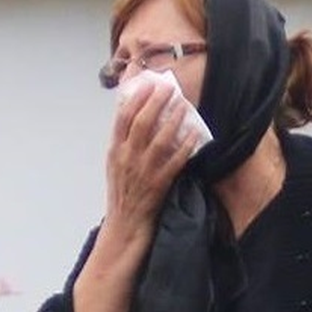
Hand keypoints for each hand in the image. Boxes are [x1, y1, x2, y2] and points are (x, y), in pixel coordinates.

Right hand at [104, 80, 199, 242]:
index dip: (136, 99)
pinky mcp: (158, 184)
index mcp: (115, 152)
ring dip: (173, 120)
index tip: (148, 84)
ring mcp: (143, 171)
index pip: (122, 119)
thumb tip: (135, 118)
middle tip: (169, 88)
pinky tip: (195, 133)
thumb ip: (123, 144)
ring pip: (159, 139)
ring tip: (184, 105)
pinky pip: (175, 161)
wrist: (124, 226)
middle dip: (156, 102)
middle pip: (142, 123)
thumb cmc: (122, 195)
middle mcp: (127, 159)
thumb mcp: (115, 166)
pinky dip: (186, 146)